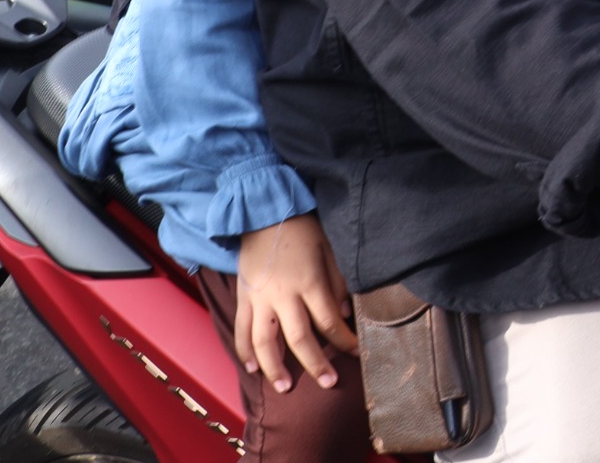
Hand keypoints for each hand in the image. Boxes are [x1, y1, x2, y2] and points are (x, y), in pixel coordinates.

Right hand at [233, 214, 358, 393]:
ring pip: (264, 342)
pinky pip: (242, 329)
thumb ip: (338, 282)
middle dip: (315, 364)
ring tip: (284, 387)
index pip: (329, 321)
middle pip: (299, 338)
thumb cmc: (303, 229)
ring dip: (274, 368)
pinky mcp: (243, 297)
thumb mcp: (330, 249)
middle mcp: (282, 295)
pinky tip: (252, 368)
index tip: (357, 351)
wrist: (264, 213)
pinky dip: (244, 351)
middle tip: (328, 384)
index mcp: (308, 282)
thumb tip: (344, 313)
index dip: (345, 339)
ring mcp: (259, 299)